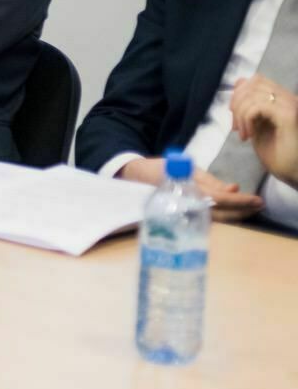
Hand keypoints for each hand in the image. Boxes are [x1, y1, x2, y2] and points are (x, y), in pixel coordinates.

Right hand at [115, 156, 265, 220]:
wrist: (129, 178)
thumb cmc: (157, 170)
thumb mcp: (184, 168)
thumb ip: (209, 180)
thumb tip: (234, 188)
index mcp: (188, 191)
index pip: (221, 199)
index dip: (241, 201)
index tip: (258, 199)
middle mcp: (188, 207)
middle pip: (222, 214)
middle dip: (242, 211)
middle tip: (258, 205)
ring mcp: (184, 215)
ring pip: (216, 220)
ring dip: (236, 216)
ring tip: (250, 209)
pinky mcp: (181, 219)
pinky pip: (207, 220)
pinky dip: (223, 217)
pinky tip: (232, 213)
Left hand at [232, 73, 297, 184]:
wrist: (294, 174)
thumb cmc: (278, 154)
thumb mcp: (257, 124)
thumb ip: (250, 105)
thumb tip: (239, 82)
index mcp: (284, 99)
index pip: (257, 80)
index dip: (239, 93)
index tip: (234, 116)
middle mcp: (291, 98)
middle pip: (254, 82)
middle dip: (237, 101)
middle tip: (237, 126)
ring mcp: (292, 105)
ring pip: (254, 93)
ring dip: (240, 113)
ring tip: (244, 134)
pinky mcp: (290, 115)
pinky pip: (258, 106)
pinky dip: (246, 119)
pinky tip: (249, 136)